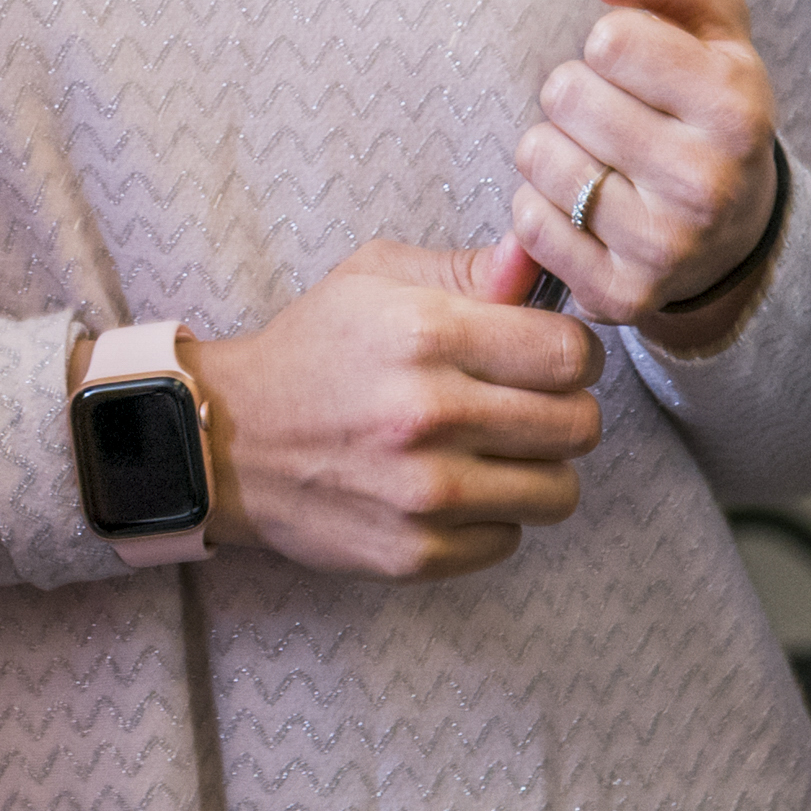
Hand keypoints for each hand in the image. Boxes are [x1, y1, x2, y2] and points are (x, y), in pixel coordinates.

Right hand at [172, 240, 600, 579]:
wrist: (230, 439)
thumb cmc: (312, 349)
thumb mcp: (376, 278)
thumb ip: (469, 269)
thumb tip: (538, 255)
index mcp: (426, 333)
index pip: (570, 353)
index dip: (574, 352)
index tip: (551, 356)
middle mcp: (430, 415)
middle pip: (579, 425)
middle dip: (565, 409)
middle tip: (529, 404)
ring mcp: (424, 494)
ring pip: (560, 492)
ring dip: (538, 470)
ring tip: (497, 450)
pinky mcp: (415, 554)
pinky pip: (510, 540)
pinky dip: (494, 517)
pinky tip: (455, 489)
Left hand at [505, 0, 785, 345]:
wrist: (736, 228)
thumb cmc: (708, 102)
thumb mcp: (713, 22)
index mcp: (738, 107)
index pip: (610, 39)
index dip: (608, 41)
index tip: (634, 64)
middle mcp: (708, 184)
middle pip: (566, 94)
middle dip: (575, 91)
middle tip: (610, 112)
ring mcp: (665, 249)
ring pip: (540, 158)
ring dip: (552, 146)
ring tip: (595, 154)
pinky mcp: (620, 295)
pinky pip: (528, 223)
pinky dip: (541, 204)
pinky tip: (583, 204)